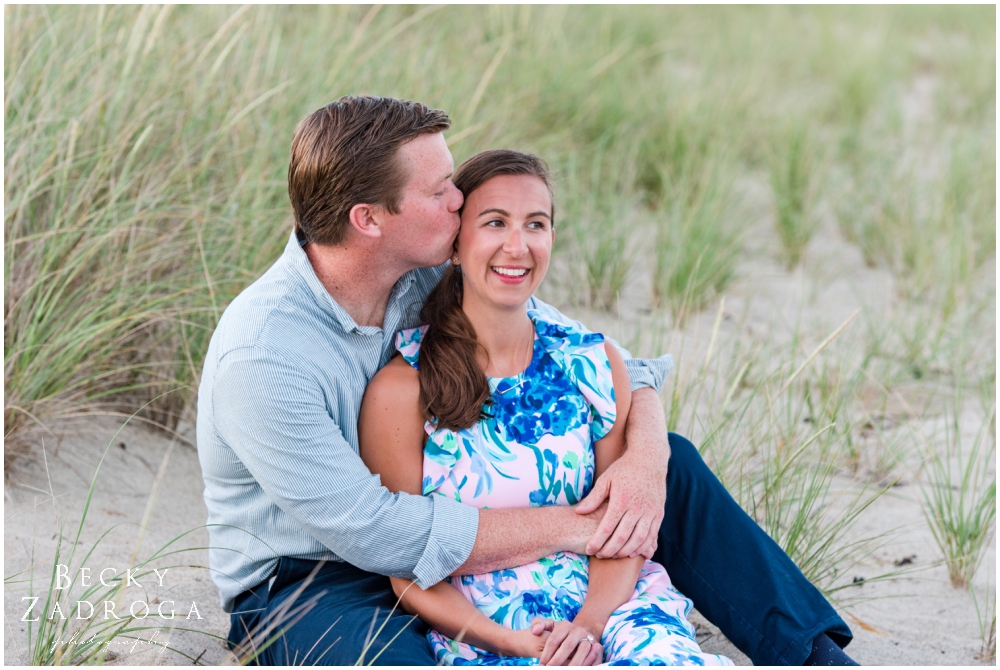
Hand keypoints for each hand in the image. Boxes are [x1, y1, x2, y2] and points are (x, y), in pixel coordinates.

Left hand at [523, 618, 601, 665]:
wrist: (581, 633)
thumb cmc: (561, 633)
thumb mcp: (550, 626)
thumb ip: (539, 624)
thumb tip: (534, 631)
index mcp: (564, 625)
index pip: (554, 639)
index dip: (547, 653)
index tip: (541, 663)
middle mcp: (578, 630)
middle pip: (568, 646)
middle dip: (558, 660)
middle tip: (549, 668)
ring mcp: (589, 638)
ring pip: (582, 652)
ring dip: (572, 664)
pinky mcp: (598, 647)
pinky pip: (592, 658)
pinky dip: (585, 665)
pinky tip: (576, 669)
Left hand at [575, 391, 667, 558]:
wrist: (649, 459)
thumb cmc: (624, 469)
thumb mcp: (606, 479)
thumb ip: (593, 497)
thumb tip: (579, 511)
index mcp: (621, 500)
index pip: (607, 527)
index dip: (597, 541)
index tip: (589, 550)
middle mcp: (637, 508)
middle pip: (622, 537)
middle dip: (610, 550)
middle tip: (600, 556)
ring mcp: (650, 512)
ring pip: (639, 539)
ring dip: (627, 551)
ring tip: (615, 556)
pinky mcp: (658, 513)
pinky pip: (652, 535)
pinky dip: (644, 546)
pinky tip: (634, 551)